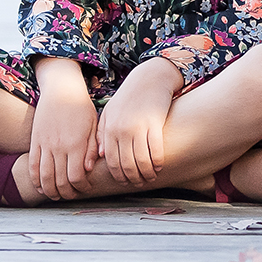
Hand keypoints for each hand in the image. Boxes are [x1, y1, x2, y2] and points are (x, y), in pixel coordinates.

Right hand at [28, 58, 98, 199]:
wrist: (61, 89)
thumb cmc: (81, 107)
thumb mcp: (93, 125)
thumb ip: (91, 148)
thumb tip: (88, 170)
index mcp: (76, 144)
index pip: (77, 177)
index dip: (81, 187)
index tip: (85, 188)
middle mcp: (59, 147)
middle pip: (60, 181)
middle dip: (66, 193)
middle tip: (71, 196)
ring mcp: (45, 144)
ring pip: (44, 177)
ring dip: (50, 191)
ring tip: (56, 196)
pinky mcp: (35, 141)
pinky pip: (33, 165)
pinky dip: (35, 180)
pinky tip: (40, 187)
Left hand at [96, 57, 179, 184]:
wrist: (149, 78)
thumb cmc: (129, 97)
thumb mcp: (111, 112)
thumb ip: (103, 134)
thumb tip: (102, 156)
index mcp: (110, 129)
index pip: (112, 162)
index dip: (119, 176)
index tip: (125, 182)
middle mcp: (122, 130)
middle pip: (127, 164)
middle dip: (133, 178)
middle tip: (140, 183)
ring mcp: (138, 127)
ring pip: (142, 161)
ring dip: (147, 174)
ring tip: (150, 177)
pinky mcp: (154, 124)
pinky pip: (156, 151)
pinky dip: (157, 163)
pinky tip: (159, 166)